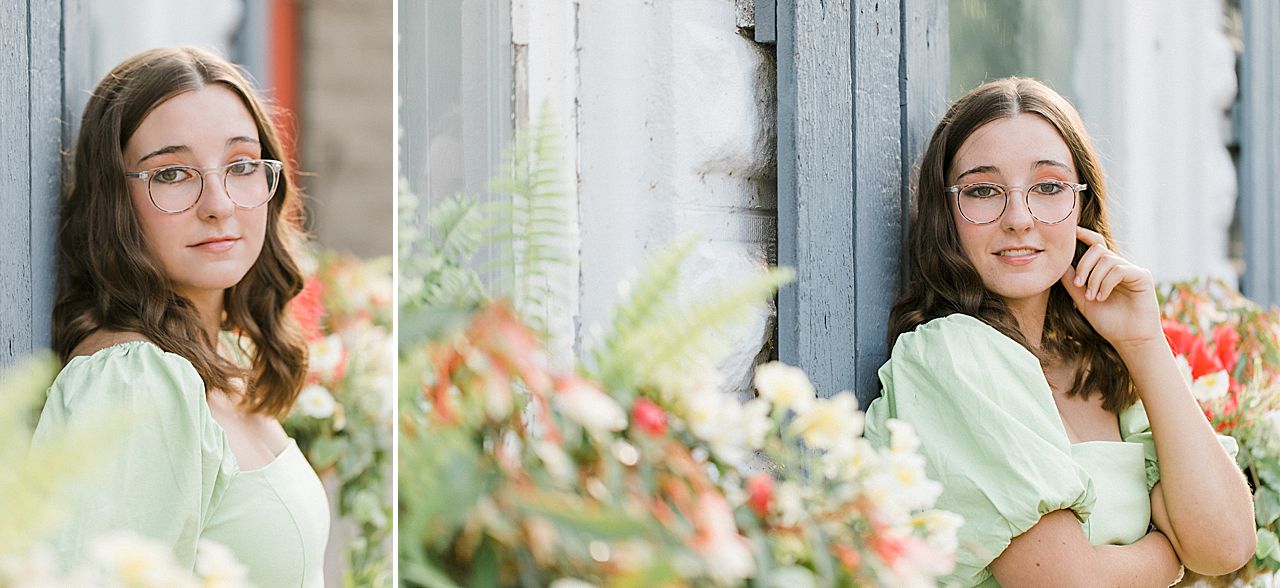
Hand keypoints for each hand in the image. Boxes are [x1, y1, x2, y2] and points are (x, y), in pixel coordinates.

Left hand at [1059, 227, 1162, 349]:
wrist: (1128, 339)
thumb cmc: (1108, 321)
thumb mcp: (1082, 299)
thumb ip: (1072, 281)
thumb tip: (1059, 264)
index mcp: (1105, 270)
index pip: (1095, 244)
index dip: (1084, 235)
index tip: (1070, 231)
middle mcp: (1119, 266)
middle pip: (1098, 249)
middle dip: (1083, 265)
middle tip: (1079, 285)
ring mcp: (1131, 270)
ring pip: (1107, 259)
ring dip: (1094, 278)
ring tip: (1092, 297)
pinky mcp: (1142, 276)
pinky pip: (1119, 269)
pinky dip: (1106, 282)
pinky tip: (1102, 297)